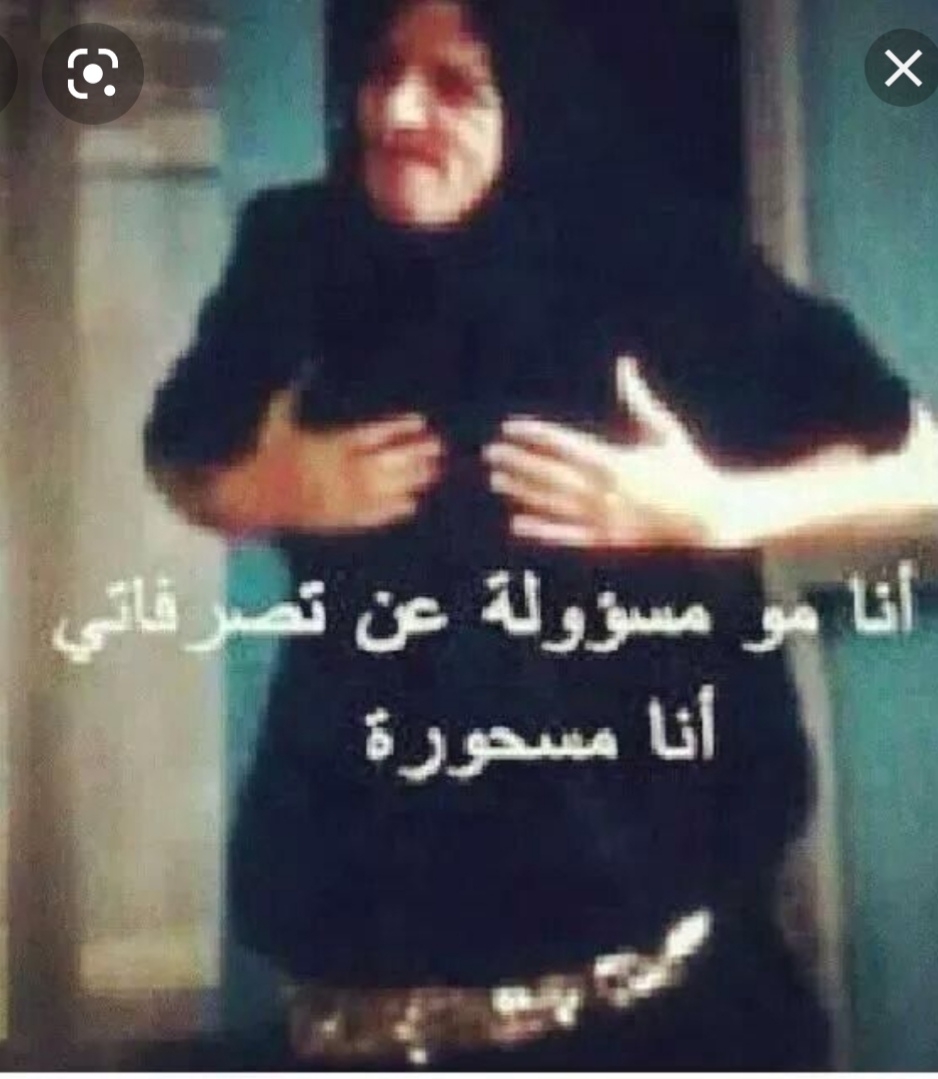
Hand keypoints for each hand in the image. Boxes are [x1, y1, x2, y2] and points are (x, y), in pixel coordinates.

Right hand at [213, 389, 443, 533]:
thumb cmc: (260, 454)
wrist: (243, 499)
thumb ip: (290, 392)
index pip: (367, 434)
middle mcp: (333, 474)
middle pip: (382, 464)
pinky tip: (412, 505)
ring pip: (380, 490)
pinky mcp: (333, 520)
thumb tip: (305, 362)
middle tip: (439, 446)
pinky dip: (390, 512)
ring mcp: (335, 499)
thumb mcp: (274, 420)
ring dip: (409, 482)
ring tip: (435, 472)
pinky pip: (366, 517)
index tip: (420, 420)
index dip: (395, 428)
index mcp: (321, 446)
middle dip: (412, 455)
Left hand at [484, 358, 722, 548]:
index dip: (533, 435)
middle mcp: (605, 493)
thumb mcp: (664, 431)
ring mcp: (604, 519)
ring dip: (522, 491)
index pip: (563, 445)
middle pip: (550, 474)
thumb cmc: (689, 469)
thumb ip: (639, 399)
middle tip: (491, 452)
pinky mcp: (607, 541)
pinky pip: (567, 536)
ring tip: (496, 479)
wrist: (711, 518)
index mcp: (617, 462)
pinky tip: (516, 524)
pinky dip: (541, 531)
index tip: (510, 428)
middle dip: (519, 462)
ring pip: (553, 504)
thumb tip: (624, 364)